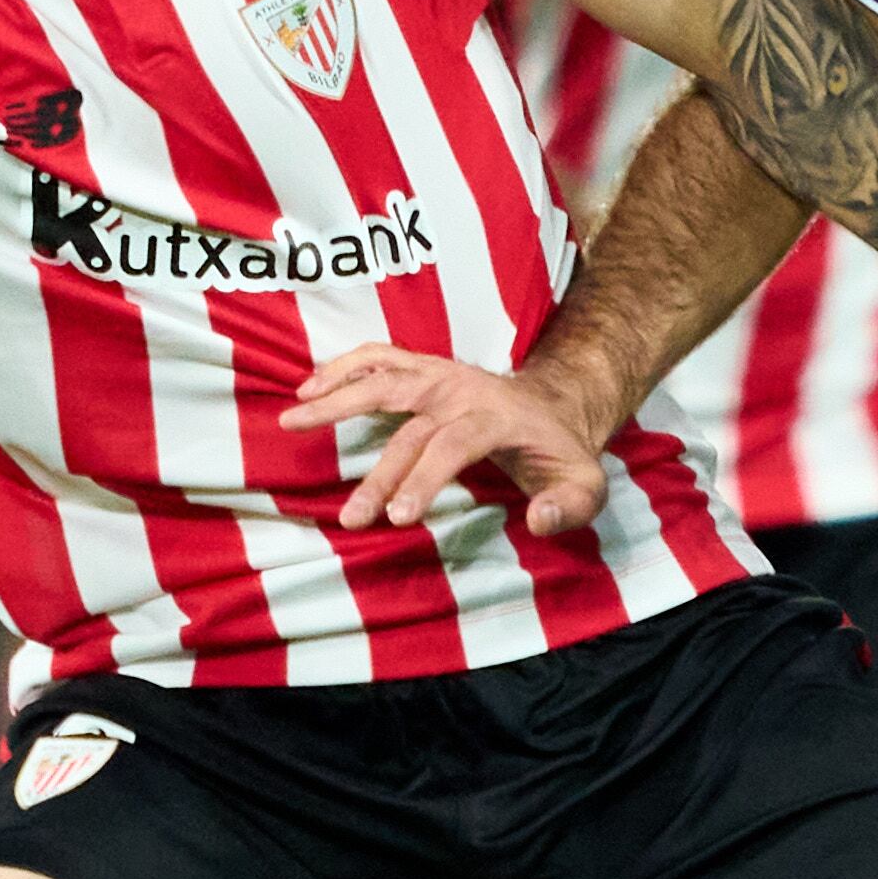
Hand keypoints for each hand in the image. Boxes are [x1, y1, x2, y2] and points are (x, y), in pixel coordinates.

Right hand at [285, 342, 619, 533]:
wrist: (556, 408)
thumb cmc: (562, 455)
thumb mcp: (584, 486)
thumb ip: (570, 506)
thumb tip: (538, 519)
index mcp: (499, 417)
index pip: (453, 445)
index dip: (424, 479)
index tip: (397, 519)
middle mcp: (466, 390)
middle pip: (413, 426)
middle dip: (380, 472)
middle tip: (352, 517)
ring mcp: (442, 374)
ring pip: (384, 381)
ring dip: (338, 397)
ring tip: (293, 419)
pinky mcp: (425, 369)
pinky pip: (378, 359)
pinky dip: (342, 367)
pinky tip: (308, 389)